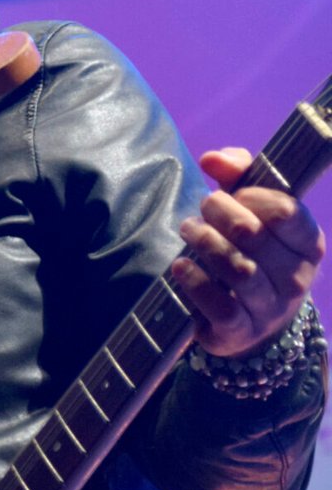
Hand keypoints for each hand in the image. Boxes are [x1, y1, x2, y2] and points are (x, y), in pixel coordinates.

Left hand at [173, 147, 324, 357]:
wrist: (246, 314)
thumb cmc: (249, 248)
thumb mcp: (250, 207)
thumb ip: (238, 174)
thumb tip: (214, 159)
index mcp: (308, 243)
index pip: (285, 211)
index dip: (251, 195)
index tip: (232, 192)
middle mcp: (296, 278)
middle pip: (252, 235)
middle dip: (218, 213)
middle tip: (202, 210)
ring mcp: (271, 307)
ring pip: (237, 269)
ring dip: (204, 242)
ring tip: (188, 229)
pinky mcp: (241, 331)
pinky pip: (222, 306)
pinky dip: (195, 282)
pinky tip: (181, 266)